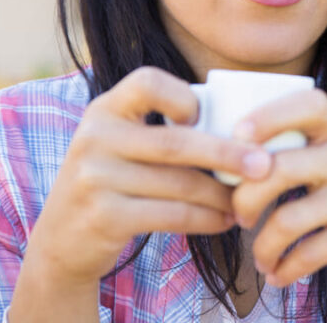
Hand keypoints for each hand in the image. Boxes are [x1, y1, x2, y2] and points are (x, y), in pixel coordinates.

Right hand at [21, 66, 255, 285]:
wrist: (61, 242)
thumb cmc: (115, 182)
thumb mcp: (122, 144)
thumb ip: (163, 129)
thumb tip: (244, 128)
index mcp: (105, 109)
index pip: (147, 82)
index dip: (181, 96)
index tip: (204, 117)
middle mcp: (95, 137)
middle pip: (176, 143)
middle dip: (228, 154)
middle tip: (265, 165)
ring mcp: (95, 178)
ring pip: (179, 184)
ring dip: (222, 195)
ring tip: (248, 200)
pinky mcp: (103, 217)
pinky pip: (171, 215)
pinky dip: (206, 219)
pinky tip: (225, 221)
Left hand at [230, 89, 326, 318]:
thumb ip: (304, 150)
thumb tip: (232, 162)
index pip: (308, 105)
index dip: (268, 116)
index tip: (237, 136)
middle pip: (280, 168)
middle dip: (245, 197)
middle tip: (239, 215)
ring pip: (288, 220)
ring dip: (262, 246)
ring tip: (261, 257)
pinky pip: (310, 253)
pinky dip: (286, 269)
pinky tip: (279, 275)